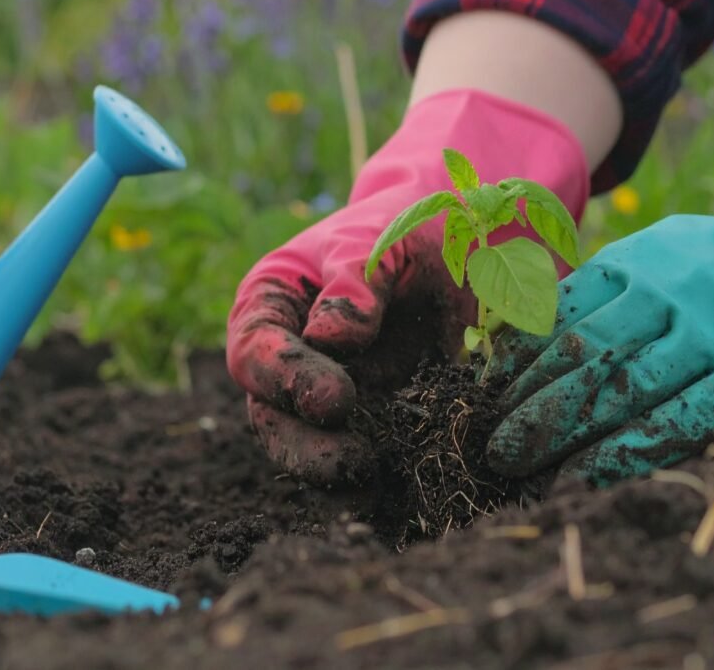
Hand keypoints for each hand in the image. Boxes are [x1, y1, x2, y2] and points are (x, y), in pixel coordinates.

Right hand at [227, 89, 589, 484]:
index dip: (287, 380)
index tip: (336, 400)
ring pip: (310, 446)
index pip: (256, 351)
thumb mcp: (379, 238)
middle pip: (272, 414)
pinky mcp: (371, 416)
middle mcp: (287, 355)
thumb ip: (354, 279)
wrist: (458, 237)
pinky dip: (376, 477)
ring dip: (336, 474)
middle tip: (354, 463)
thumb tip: (329, 338)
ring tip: (376, 487)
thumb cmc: (405, 224)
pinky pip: (362, 452)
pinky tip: (400, 490)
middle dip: (305, 447)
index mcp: (271, 303)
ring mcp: (325, 391)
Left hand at [486, 156, 713, 485]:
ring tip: (521, 463)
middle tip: (492, 445)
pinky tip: (586, 475)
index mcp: (630, 263)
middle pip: (582, 354)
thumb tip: (512, 347)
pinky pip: (681, 418)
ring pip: (623, 388)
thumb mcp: (646, 261)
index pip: (556, 314)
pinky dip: (627, 451)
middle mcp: (665, 292)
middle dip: (529, 405)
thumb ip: (593, 299)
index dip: (514, 360)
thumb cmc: (703, 273)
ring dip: (564, 433)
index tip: (485, 396)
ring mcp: (711, 330)